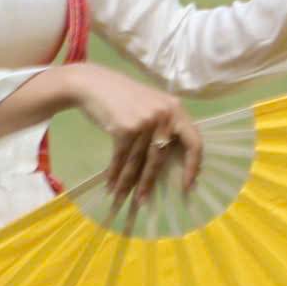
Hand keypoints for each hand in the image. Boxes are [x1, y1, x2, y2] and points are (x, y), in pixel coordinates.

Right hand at [68, 65, 200, 206]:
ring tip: (122, 198)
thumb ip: (165, 127)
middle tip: (144, 201)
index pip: (194, 142)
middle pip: (160, 157)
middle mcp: (164, 115)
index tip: (188, 186)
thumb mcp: (152, 106)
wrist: (92, 84)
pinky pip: (121, 158)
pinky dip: (114, 173)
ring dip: (128, 183)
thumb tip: (172, 160)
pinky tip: (111, 185)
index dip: (193, 166)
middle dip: (149, 182)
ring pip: (138, 161)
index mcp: (176, 110)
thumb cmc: (123, 98)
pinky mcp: (125, 128)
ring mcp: (145, 121)